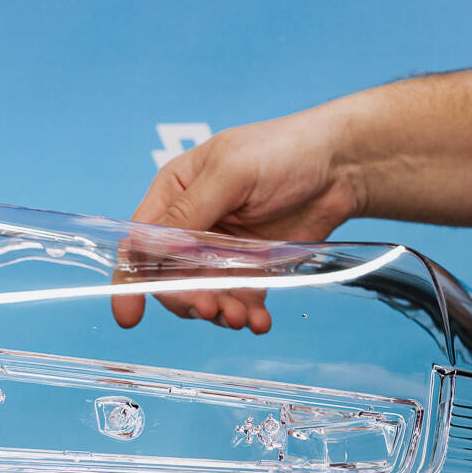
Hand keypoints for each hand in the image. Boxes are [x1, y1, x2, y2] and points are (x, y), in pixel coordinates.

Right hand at [112, 106, 363, 332]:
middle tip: (209, 306)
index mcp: (174, 194)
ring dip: (217, 311)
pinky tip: (260, 321)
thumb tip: (152, 249)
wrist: (342, 166)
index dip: (131, 280)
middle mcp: (192, 226)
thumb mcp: (230, 171)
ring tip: (241, 317)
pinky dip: (246, 315)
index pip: (140, 243)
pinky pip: (239, 300)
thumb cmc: (283, 151)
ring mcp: (221, 252)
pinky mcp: (252, 269)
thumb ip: (189, 210)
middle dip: (185, 298)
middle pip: (169, 278)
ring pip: (204, 295)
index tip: (129, 314)